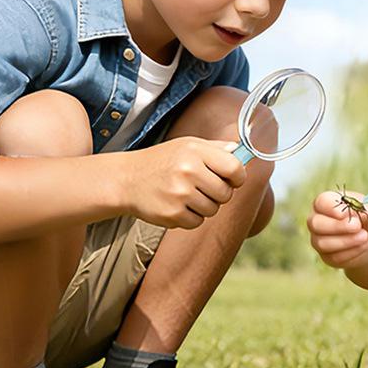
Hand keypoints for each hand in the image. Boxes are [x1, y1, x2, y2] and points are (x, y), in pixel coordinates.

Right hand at [121, 137, 245, 228]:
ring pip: (213, 210)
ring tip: (187, 195)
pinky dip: (190, 217)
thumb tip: (241, 151)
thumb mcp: (187, 145)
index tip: (231, 179)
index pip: (234, 168)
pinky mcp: (172, 214)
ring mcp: (180, 194)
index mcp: (195, 151)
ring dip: (204, 206)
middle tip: (203, 187)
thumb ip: (215, 148)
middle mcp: (188, 171)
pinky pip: (197, 222)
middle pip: (226, 194)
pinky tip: (177, 205)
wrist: (127, 179)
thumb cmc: (162, 161)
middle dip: (219, 193)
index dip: (237, 177)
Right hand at [307, 190, 367, 268]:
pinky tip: (365, 245)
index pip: (320, 202)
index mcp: (325, 203)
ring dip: (347, 241)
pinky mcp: (327, 257)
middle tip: (357, 226)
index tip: (347, 213)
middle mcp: (317, 221)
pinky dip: (352, 252)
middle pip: (315, 223)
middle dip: (337, 226)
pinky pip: (334, 257)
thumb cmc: (367, 219)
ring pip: (323, 243)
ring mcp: (318, 240)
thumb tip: (366, 211)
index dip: (332, 208)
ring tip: (365, 237)